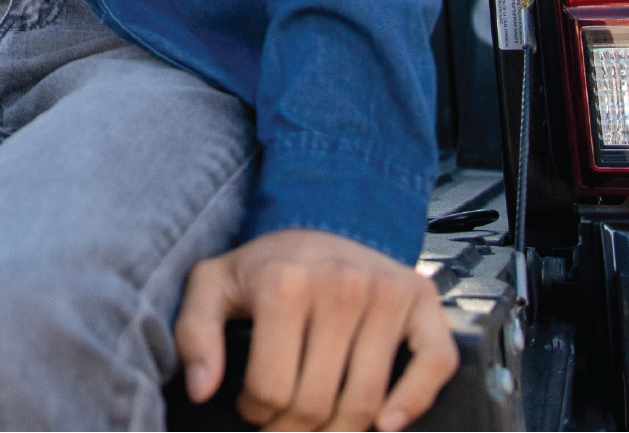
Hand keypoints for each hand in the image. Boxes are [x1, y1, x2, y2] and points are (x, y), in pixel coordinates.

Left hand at [175, 228, 457, 431]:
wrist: (323, 217)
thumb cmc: (268, 264)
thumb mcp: (213, 284)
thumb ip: (195, 333)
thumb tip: (201, 389)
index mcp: (284, 283)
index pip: (272, 388)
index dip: (257, 412)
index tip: (254, 407)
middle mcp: (340, 285)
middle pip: (319, 402)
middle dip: (295, 429)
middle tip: (285, 426)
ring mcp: (386, 292)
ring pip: (367, 400)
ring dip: (342, 430)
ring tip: (320, 425)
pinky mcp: (422, 300)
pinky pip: (433, 365)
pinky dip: (414, 403)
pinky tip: (387, 423)